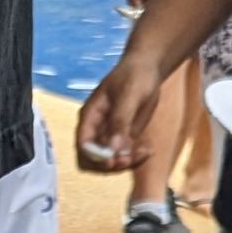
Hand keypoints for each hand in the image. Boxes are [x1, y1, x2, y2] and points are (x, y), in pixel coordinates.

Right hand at [78, 48, 167, 173]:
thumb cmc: (134, 76)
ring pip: (110, 159)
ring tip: (144, 152)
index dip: (95, 156)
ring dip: (126, 161)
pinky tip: (148, 150)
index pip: (83, 144)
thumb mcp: (128, 96)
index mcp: (90, 116)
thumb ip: (120, 122)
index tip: (112, 160)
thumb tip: (113, 148)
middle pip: (93, 158)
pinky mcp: (123, 137)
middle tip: (129, 159)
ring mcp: (110, 134)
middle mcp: (96, 129)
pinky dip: (136, 157)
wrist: (148, 69)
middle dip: (110, 163)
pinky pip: (125, 155)